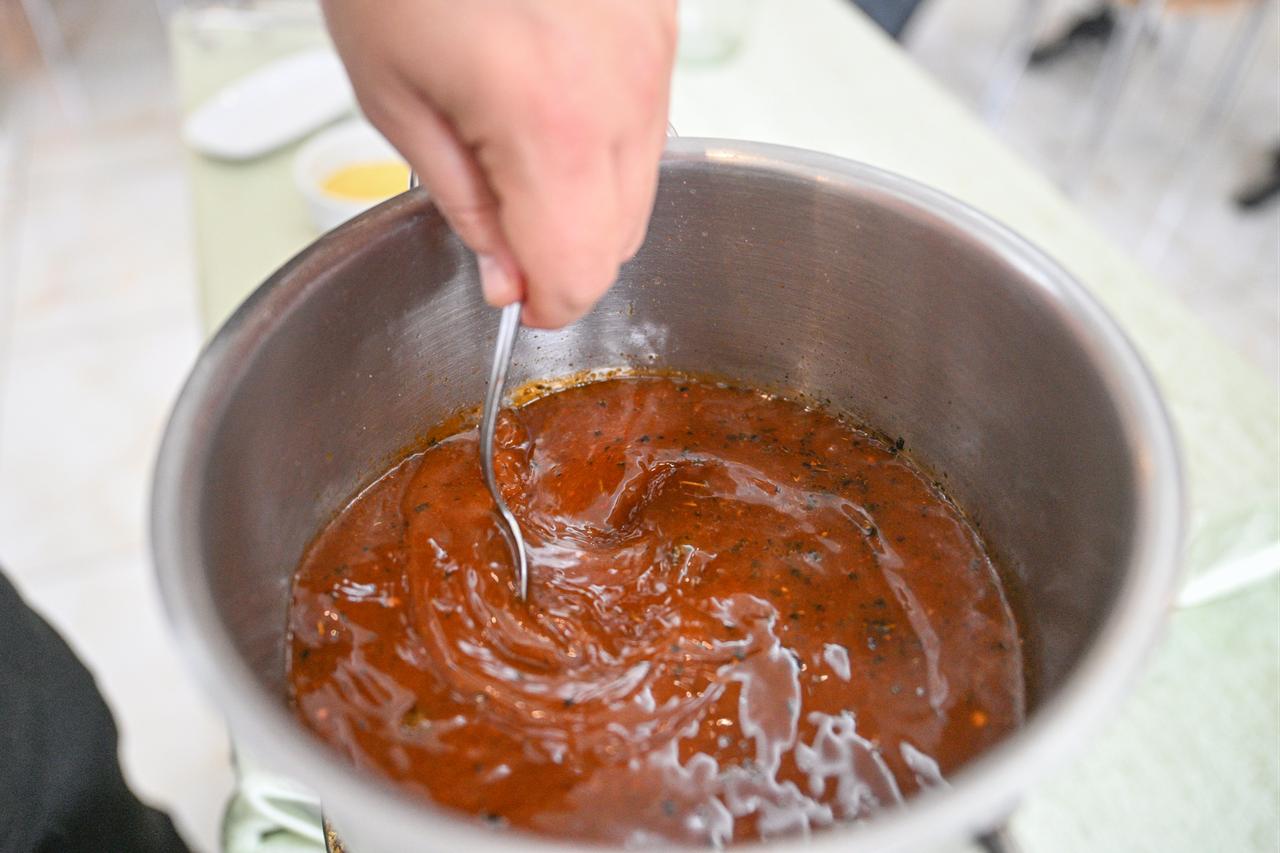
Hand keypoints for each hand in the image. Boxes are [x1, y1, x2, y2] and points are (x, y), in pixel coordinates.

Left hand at [322, 0, 676, 328]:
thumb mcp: (394, 96)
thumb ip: (465, 206)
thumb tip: (508, 276)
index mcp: (551, 124)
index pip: (583, 273)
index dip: (545, 303)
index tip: (512, 293)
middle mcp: (624, 94)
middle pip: (624, 239)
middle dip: (564, 250)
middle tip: (500, 214)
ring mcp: (653, 53)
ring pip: (646, 185)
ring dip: (587, 196)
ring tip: (516, 140)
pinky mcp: (659, 23)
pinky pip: (651, 122)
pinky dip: (606, 140)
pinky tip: (550, 100)